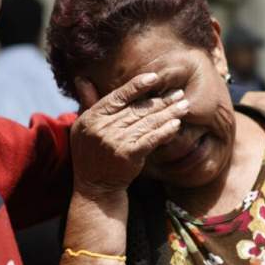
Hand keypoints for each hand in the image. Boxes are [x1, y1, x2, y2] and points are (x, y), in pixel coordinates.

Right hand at [72, 71, 190, 196]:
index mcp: (92, 117)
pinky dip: (165, 131)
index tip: (155, 78)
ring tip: (183, 105)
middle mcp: (103, 127)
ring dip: (168, 113)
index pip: (118, 96)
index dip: (137, 86)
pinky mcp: (129, 155)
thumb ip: (88, 102)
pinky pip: (151, 139)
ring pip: (147, 122)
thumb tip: (81, 78)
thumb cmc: (91, 154)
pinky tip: (176, 125)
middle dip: (161, 100)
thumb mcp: (83, 127)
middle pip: (137, 109)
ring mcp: (116, 141)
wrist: (95, 187)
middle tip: (178, 93)